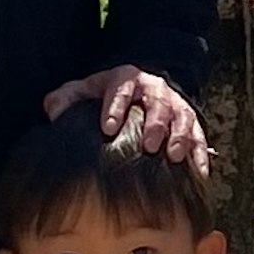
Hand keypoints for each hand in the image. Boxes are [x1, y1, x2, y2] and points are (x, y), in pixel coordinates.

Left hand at [48, 60, 209, 165]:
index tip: (108, 127)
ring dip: (179, 137)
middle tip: (149, 145)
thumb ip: (67, 98)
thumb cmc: (109, 93)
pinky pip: (199, 136)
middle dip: (154, 124)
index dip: (114, 107)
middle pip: (158, 104)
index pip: (120, 90)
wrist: (142, 85)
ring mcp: (175, 104)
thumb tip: (53, 111)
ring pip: (182, 118)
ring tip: (173, 157)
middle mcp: (154, 89)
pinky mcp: (190, 121)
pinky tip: (200, 174)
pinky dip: (200, 155)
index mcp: (126, 79)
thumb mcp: (86, 89)